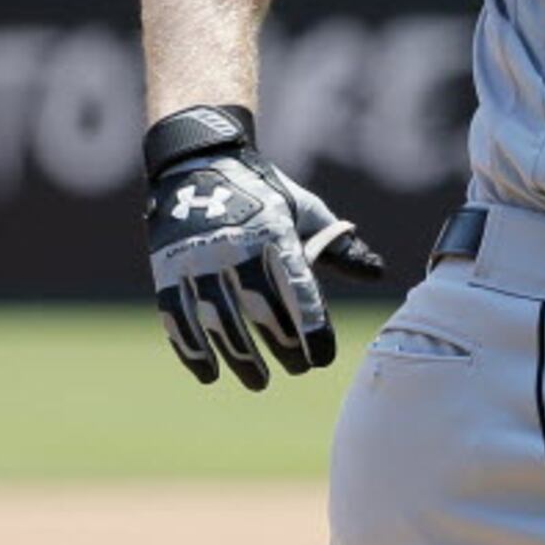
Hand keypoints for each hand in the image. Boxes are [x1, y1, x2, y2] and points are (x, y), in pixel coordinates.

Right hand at [143, 105, 386, 389]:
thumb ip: (338, 245)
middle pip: (261, 308)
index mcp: (274, 231)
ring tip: (258, 382)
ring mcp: (197, 258)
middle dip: (282, 346)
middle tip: (298, 370)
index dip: (312, 327)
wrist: (197, 162)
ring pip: (219, 320)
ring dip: (239, 357)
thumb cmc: (262, 192)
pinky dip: (191, 349)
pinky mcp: (166, 268)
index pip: (298, 288)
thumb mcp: (303, 209)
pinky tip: (208, 373)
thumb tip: (378, 272)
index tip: (323, 358)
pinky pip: (177, 317)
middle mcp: (235, 245)